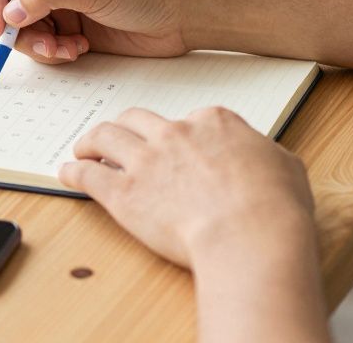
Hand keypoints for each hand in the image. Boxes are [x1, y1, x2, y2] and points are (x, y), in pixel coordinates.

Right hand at [0, 0, 195, 63]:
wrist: (181, 15)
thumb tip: (9, 13)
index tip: (1, 26)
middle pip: (6, 7)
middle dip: (19, 30)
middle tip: (44, 44)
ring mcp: (60, 6)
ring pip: (24, 32)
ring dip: (39, 46)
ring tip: (68, 49)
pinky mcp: (72, 30)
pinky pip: (44, 47)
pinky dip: (55, 53)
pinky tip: (80, 49)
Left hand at [58, 106, 315, 267]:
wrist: (250, 233)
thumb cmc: (274, 207)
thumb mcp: (286, 167)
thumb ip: (266, 157)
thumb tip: (265, 161)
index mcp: (215, 123)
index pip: (191, 118)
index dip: (183, 133)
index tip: (179, 144)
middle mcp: (176, 133)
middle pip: (139, 119)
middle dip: (127, 126)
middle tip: (119, 135)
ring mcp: (146, 161)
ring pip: (106, 136)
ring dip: (91, 140)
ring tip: (83, 148)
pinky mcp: (124, 193)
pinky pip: (89, 176)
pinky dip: (74, 172)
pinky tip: (67, 173)